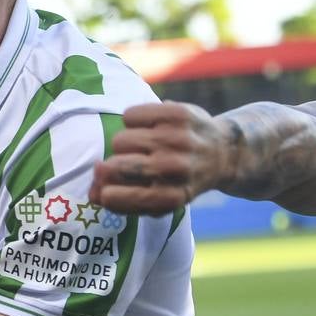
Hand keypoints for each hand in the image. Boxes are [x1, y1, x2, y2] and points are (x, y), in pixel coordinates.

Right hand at [90, 101, 235, 215]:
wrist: (224, 154)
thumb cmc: (179, 180)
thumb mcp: (158, 200)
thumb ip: (123, 201)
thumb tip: (92, 195)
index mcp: (170, 197)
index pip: (116, 197)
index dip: (105, 193)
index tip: (107, 190)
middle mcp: (175, 169)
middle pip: (115, 166)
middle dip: (111, 167)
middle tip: (127, 165)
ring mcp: (177, 139)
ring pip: (120, 140)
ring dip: (124, 144)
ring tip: (141, 146)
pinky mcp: (178, 114)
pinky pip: (130, 115)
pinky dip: (133, 121)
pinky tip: (148, 127)